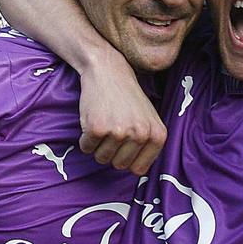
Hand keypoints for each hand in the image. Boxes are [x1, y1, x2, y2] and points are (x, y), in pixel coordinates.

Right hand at [78, 54, 166, 174]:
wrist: (109, 71)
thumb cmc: (128, 98)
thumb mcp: (149, 120)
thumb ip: (148, 145)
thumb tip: (138, 172)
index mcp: (157, 136)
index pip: (138, 169)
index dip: (127, 159)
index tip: (124, 144)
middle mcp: (141, 135)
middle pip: (119, 166)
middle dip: (111, 152)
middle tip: (112, 129)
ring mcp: (119, 132)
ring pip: (102, 159)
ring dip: (98, 146)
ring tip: (104, 123)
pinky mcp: (98, 128)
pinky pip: (86, 148)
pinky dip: (85, 138)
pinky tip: (93, 119)